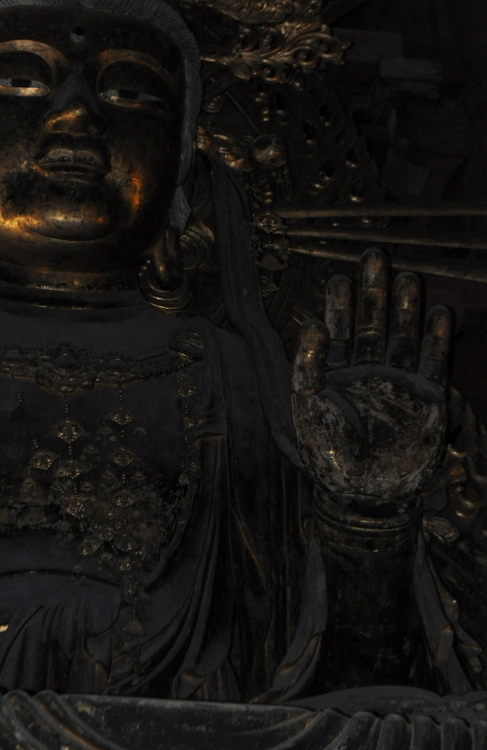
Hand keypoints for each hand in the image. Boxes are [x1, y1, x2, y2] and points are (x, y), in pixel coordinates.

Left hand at [291, 249, 449, 508]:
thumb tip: (312, 322)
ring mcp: (398, 384)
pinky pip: (434, 362)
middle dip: (374, 292)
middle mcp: (368, 373)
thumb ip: (308, 363)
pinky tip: (440, 311)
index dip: (339, 303)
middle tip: (376, 256)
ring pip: (403, 336)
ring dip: (406, 307)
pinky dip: (438, 338)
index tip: (341, 275)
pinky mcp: (426, 400)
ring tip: (408, 276)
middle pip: (372, 323)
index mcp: (337, 373)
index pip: (338, 328)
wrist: (364, 493)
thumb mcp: (308, 405)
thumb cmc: (329, 453)